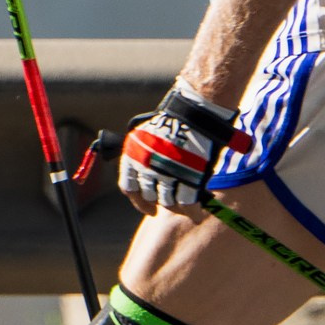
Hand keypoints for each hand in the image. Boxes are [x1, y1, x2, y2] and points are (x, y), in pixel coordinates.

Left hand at [119, 85, 243, 218]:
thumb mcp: (147, 138)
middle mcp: (146, 165)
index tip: (149, 209)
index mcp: (132, 154)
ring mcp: (166, 173)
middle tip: (170, 204)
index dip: (138, 202)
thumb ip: (143, 160)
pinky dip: (192, 211)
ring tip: (185, 207)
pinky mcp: (187, 178)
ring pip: (168, 202)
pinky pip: (187, 203)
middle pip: (149, 196)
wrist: (195, 111)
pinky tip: (196, 213)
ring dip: (177, 208)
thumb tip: (145, 186)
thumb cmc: (173, 123)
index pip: (129, 188)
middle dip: (160, 202)